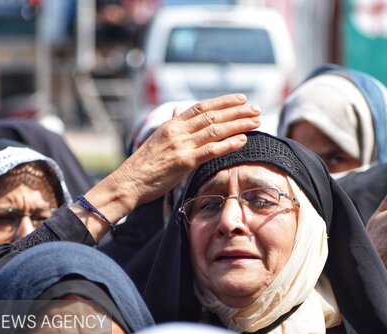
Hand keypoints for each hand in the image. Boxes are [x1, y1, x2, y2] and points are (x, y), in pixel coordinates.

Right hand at [116, 94, 260, 205]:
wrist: (129, 182)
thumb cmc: (144, 164)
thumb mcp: (157, 139)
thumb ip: (172, 125)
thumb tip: (177, 110)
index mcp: (172, 124)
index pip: (202, 107)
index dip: (224, 102)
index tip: (242, 99)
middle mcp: (178, 131)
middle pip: (213, 115)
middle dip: (237, 110)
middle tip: (257, 109)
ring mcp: (181, 145)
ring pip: (215, 130)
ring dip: (239, 124)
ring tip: (256, 121)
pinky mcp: (184, 162)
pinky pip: (211, 150)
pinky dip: (229, 144)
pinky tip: (243, 140)